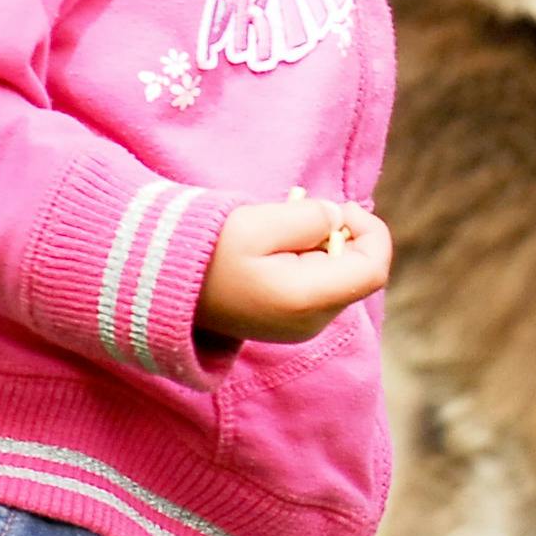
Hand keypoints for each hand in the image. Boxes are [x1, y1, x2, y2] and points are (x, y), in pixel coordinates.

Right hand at [197, 194, 391, 343]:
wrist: (161, 283)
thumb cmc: (207, 249)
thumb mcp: (260, 221)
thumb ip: (311, 218)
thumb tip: (339, 221)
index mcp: (306, 301)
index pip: (373, 269)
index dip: (370, 231)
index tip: (339, 207)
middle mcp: (310, 324)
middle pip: (357, 272)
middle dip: (340, 237)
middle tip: (297, 214)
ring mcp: (300, 329)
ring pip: (338, 278)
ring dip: (320, 248)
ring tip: (276, 235)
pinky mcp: (288, 325)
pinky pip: (317, 287)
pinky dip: (307, 262)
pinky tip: (272, 252)